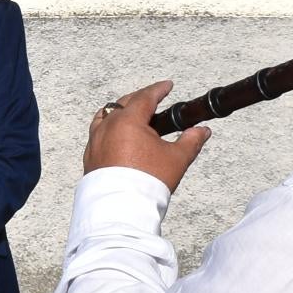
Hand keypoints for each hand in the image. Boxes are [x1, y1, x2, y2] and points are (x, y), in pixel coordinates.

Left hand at [83, 81, 211, 193]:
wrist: (122, 207)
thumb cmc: (148, 181)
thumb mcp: (176, 159)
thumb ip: (191, 141)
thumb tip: (202, 131)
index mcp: (128, 121)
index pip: (145, 97)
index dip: (159, 89)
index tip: (168, 85)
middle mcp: (108, 126)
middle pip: (124, 103)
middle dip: (140, 98)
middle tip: (154, 99)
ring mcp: (95, 140)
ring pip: (107, 115)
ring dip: (121, 111)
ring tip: (135, 115)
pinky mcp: (90, 155)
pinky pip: (98, 132)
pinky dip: (110, 127)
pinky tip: (119, 135)